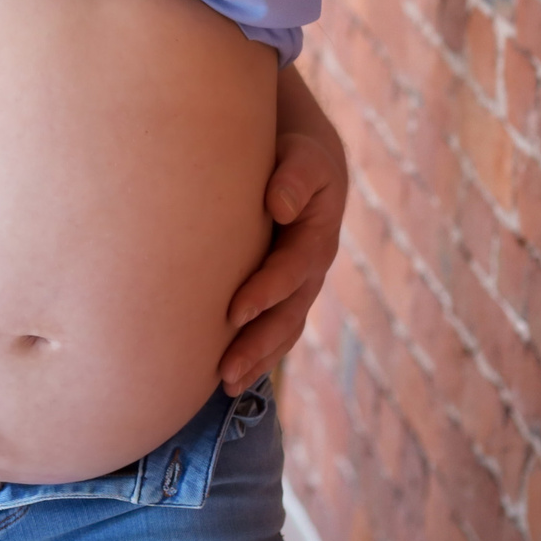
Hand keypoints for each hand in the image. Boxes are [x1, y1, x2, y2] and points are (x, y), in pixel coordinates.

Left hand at [218, 121, 347, 394]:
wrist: (303, 160)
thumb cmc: (295, 154)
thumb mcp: (301, 156)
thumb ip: (293, 177)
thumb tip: (279, 206)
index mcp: (317, 235)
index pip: (292, 270)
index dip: (266, 292)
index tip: (234, 313)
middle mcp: (312, 268)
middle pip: (289, 315)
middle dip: (258, 345)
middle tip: (224, 372)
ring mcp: (301, 285)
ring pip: (283, 330)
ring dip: (257, 360)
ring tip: (225, 386)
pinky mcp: (284, 293)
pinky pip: (275, 331)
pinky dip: (257, 355)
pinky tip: (231, 379)